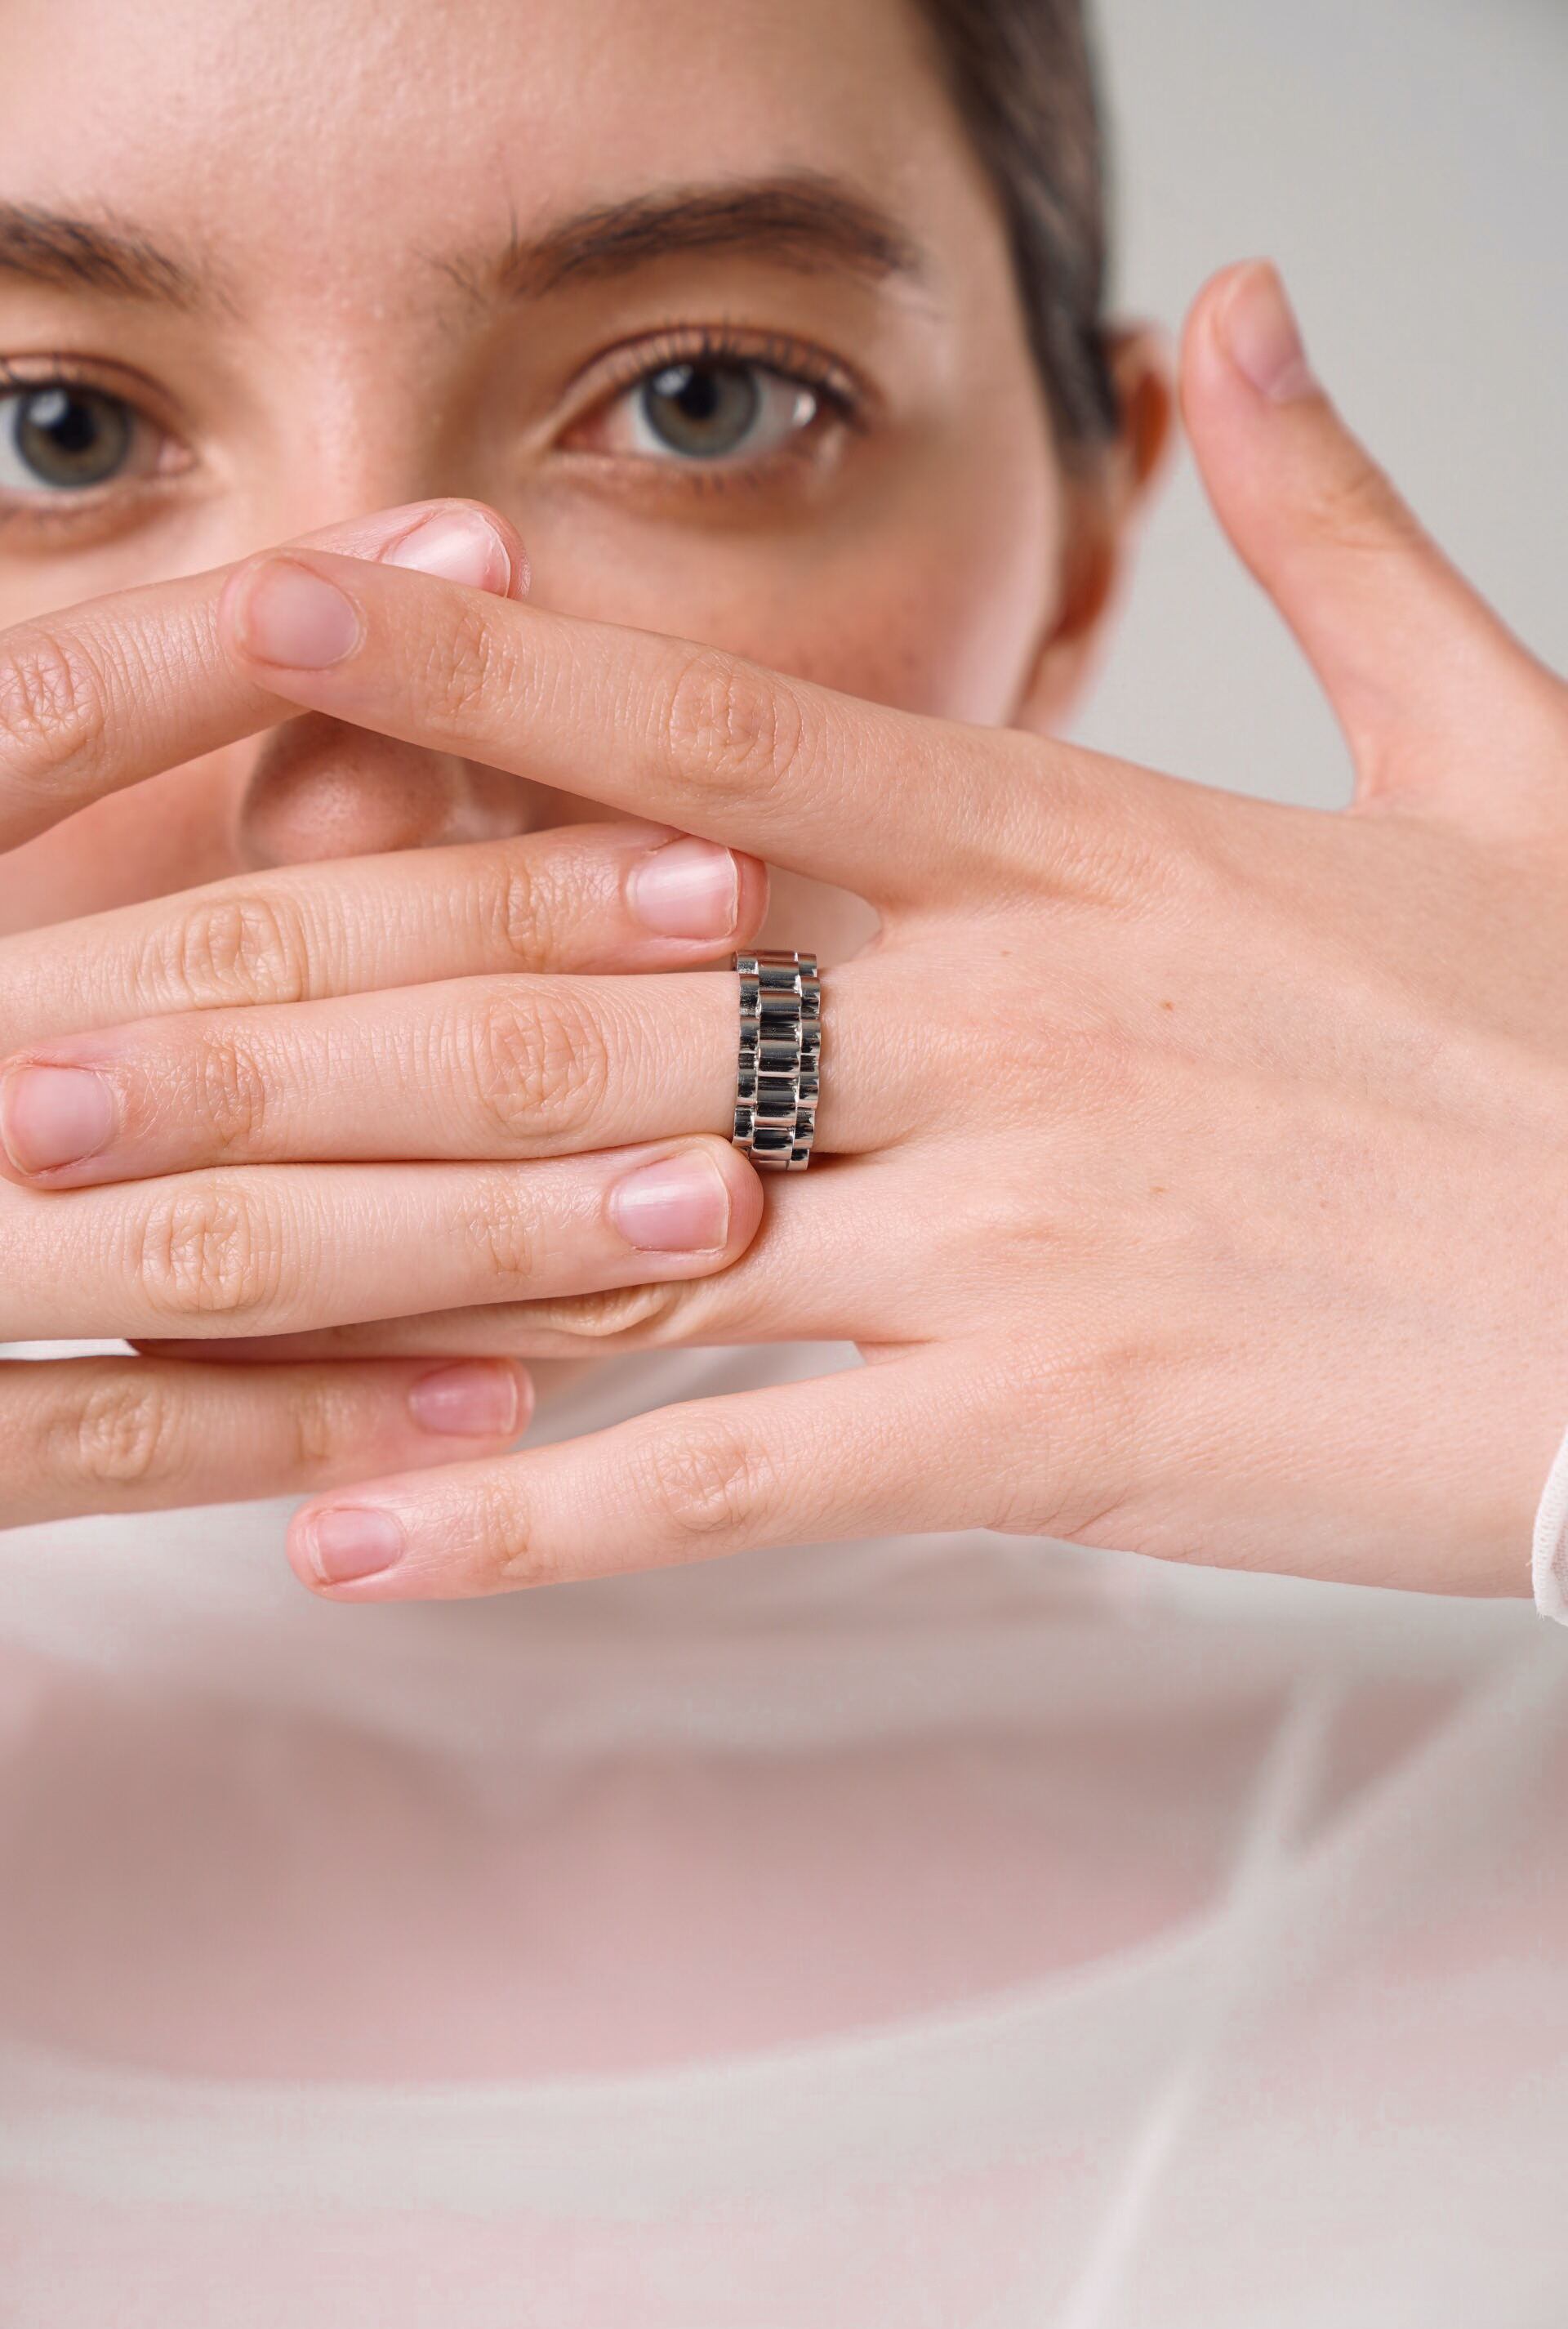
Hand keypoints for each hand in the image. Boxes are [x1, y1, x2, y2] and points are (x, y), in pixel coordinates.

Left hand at [19, 260, 1567, 1604]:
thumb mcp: (1496, 749)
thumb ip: (1336, 529)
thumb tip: (1243, 323)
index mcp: (1083, 853)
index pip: (718, 739)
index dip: (475, 669)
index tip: (274, 614)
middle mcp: (1004, 1026)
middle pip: (584, 999)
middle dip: (294, 1008)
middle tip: (52, 1029)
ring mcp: (1015, 1231)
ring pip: (611, 1232)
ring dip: (339, 1247)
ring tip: (116, 1253)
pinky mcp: (1047, 1426)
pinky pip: (737, 1477)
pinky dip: (537, 1521)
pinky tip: (352, 1542)